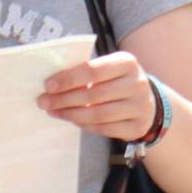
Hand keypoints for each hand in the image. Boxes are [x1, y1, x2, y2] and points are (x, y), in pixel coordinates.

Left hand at [40, 52, 159, 141]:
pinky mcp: (137, 126)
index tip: (48, 86)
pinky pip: (104, 129)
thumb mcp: (109, 69)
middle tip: (44, 102)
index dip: (69, 79)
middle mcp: (137, 83)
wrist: (148, 103)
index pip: (93, 70)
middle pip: (94, 94)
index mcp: (127, 63)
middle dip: (64, 99)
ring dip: (71, 114)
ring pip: (98, 114)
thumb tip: (52, 83)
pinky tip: (72, 120)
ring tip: (54, 111)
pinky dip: (84, 125)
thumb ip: (86, 72)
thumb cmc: (118, 82)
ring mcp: (140, 107)